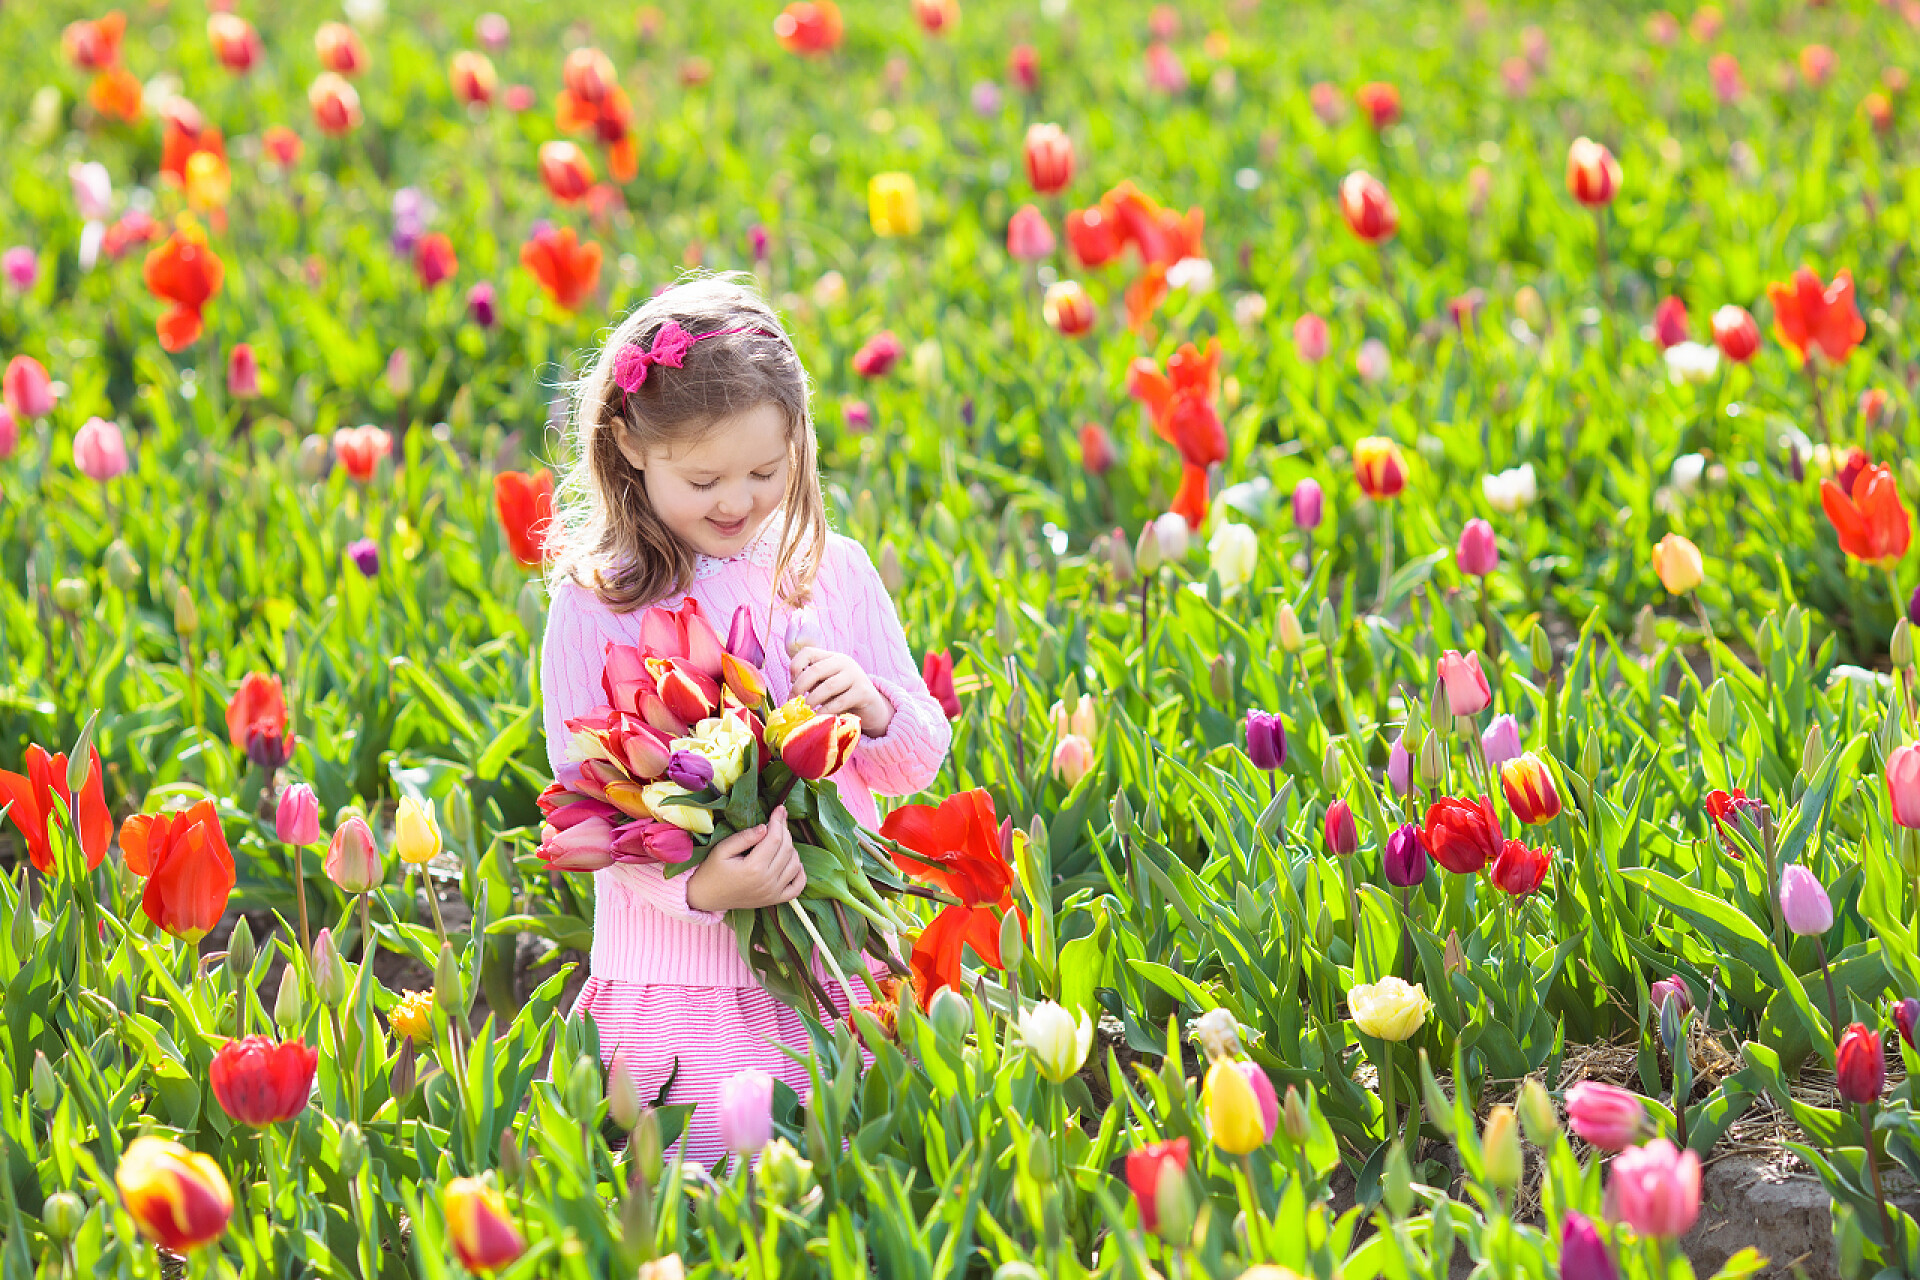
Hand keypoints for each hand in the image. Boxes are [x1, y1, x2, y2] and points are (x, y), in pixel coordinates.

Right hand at [684, 806, 804, 912]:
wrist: (706, 897)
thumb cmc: (712, 870)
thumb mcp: (722, 850)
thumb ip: (744, 838)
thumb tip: (765, 827)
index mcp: (753, 868)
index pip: (775, 839)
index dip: (778, 821)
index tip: (779, 808)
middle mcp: (767, 882)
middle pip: (787, 849)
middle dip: (785, 830)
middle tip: (780, 818)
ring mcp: (773, 893)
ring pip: (795, 865)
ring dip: (792, 848)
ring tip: (781, 838)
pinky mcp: (774, 900)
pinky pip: (797, 888)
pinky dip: (800, 873)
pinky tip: (792, 861)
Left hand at [790, 646, 892, 735]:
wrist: (872, 707)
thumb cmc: (843, 696)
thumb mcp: (826, 685)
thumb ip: (812, 684)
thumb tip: (791, 695)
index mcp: (831, 657)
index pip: (808, 652)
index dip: (795, 665)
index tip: (791, 681)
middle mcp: (844, 662)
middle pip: (816, 669)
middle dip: (800, 687)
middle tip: (793, 701)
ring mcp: (855, 675)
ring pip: (828, 686)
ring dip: (813, 700)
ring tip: (806, 711)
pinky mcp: (864, 692)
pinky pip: (841, 701)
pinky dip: (827, 710)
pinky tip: (819, 717)